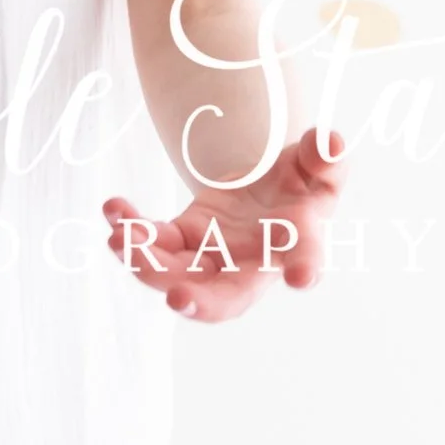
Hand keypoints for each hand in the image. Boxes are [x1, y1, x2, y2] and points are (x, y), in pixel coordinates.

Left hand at [102, 122, 344, 324]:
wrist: (266, 187)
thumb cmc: (301, 182)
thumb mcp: (317, 164)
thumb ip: (325, 157)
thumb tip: (330, 142)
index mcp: (296, 245)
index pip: (304, 259)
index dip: (305, 268)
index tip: (302, 277)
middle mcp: (250, 264)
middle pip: (227, 297)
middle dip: (202, 302)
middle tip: (178, 299)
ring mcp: (212, 259)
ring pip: (178, 276)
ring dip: (147, 264)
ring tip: (122, 238)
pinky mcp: (181, 243)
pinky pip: (153, 244)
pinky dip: (131, 230)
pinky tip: (114, 209)